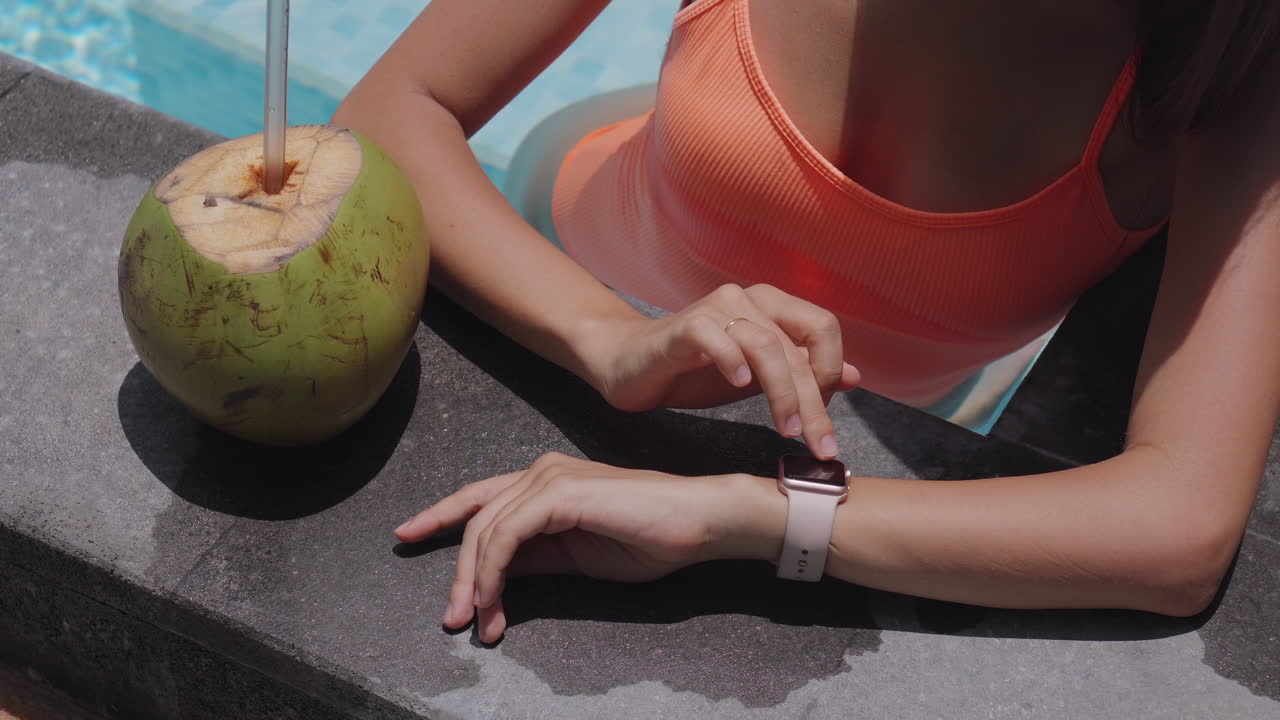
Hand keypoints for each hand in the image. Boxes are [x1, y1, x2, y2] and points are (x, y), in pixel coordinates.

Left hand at [395, 453, 773, 642]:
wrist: (697, 522)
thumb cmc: (650, 538)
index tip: (408, 535)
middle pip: (476, 519)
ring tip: (475, 622)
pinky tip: (495, 601)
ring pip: (485, 530)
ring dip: (474, 582)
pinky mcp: (558, 494)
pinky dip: (493, 572)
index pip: (480, 498)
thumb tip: (496, 576)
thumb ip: (535, 558)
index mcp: (545, 480)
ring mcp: (548, 477)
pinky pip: (507, 536)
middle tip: (454, 619)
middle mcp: (540, 471)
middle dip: (458, 573)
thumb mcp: (577, 556)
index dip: (440, 515)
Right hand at [589, 284, 858, 459]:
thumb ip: (801, 373)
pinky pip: (716, 337)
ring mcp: (715, 309)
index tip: (824, 418)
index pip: (822, 330)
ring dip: (782, 393)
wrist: (629, 363)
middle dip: (813, 401)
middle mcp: (748, 299)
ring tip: (785, 429)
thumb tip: (855, 377)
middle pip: (797, 347)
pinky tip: (738, 385)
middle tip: (819, 444)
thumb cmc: (694, 369)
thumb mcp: (757, 376)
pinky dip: (732, 361)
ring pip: (765, 346)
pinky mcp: (684, 326)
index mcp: (771, 306)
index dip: (831, 373)